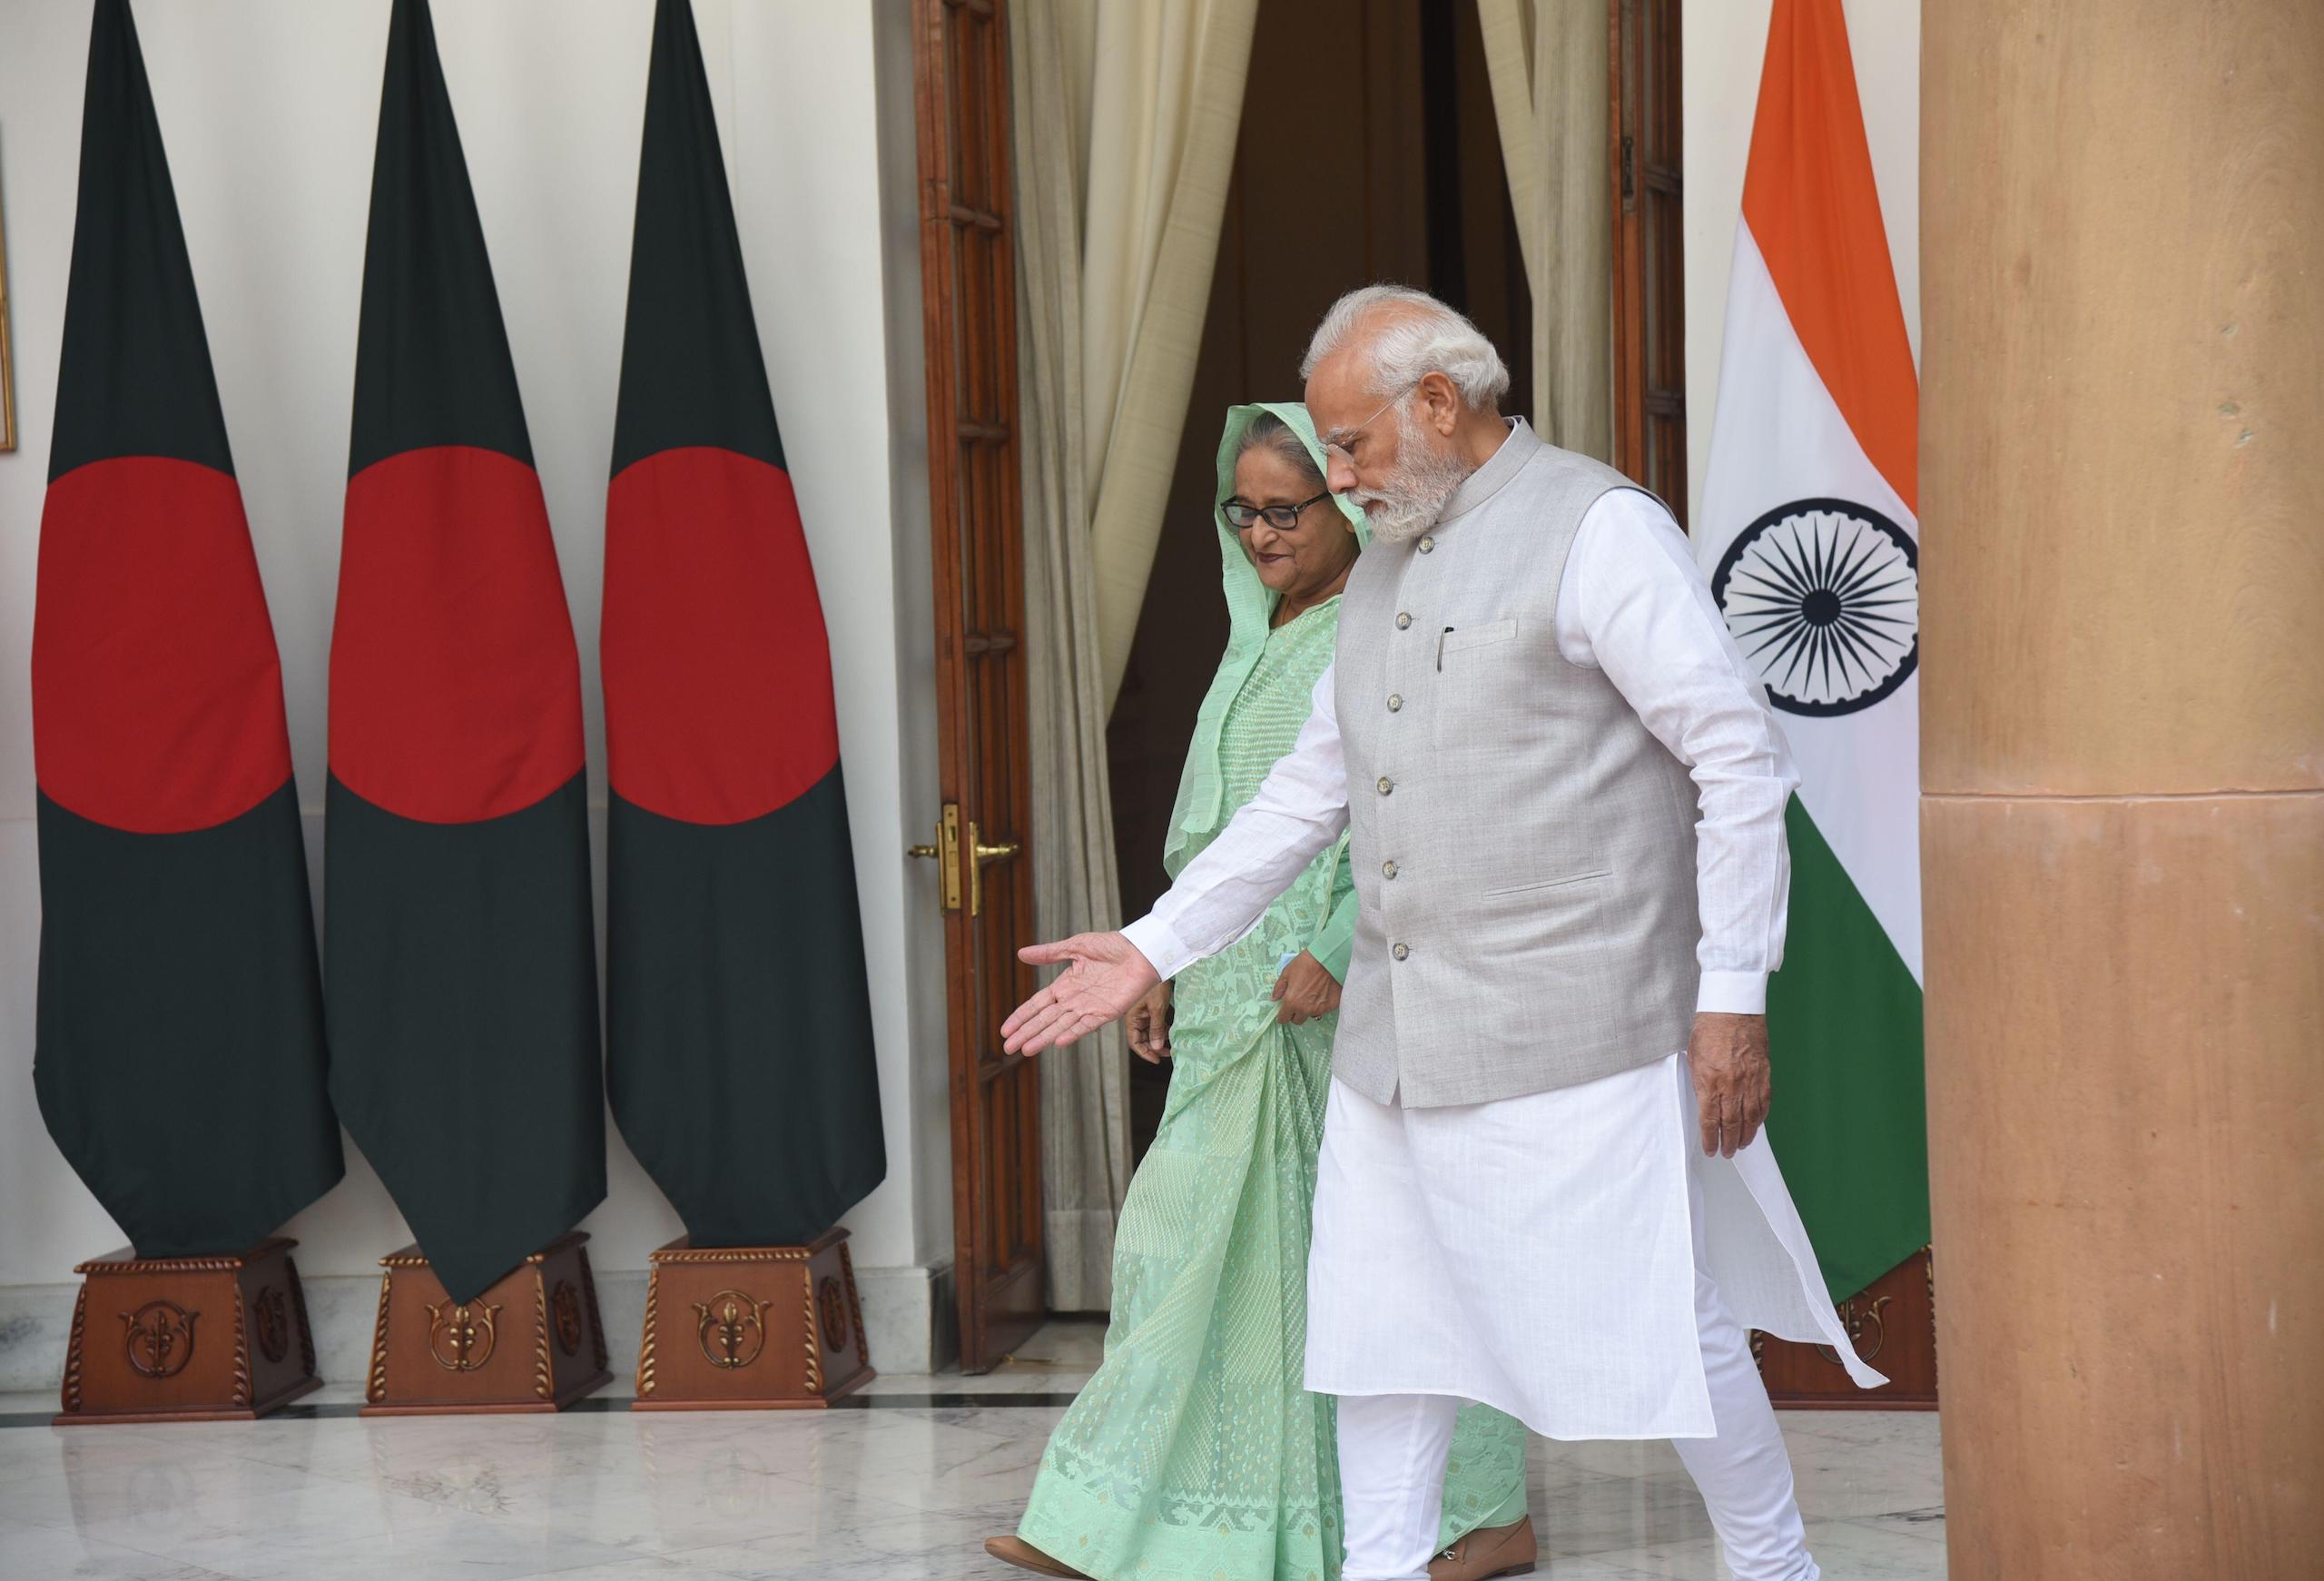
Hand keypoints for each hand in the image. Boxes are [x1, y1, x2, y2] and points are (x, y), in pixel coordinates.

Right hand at [1003, 932, 1161, 1055]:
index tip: (1005, 1030)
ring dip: (1043, 1038)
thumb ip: (1049, 953)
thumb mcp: (1076, 947)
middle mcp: (1074, 999)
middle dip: (1026, 1033)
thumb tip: (1020, 954)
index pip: (1037, 1004)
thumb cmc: (1112, 946)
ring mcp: (1089, 1008)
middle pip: (1045, 1019)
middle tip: (1007, 1048)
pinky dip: (1072, 1033)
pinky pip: (1086, 1025)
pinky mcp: (1106, 1012)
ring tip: (1026, 1050)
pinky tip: (1058, 1042)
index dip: (1021, 1016)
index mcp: (1066, 985)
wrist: (1141, 950)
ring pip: (1060, 1026)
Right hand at [1127, 980, 1174, 1062]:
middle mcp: (1135, 1017)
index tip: (1157, 1060)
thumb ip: (1156, 1029)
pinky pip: (1154, 1023)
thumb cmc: (1155, 984)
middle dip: (1153, 1047)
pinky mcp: (1150, 1008)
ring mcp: (1142, 1013)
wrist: (1159, 965)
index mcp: (1131, 1018)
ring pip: (1149, 1032)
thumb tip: (1156, 1047)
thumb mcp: (1157, 1008)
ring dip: (1159, 1039)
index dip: (1145, 1053)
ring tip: (1171, 1045)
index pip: (1134, 1042)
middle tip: (1168, 1053)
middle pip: (1141, 1038)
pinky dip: (1161, 1029)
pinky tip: (1170, 1032)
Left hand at [1270, 951, 1340, 1024]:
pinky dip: (1321, 1005)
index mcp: (1291, 1001)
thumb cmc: (1306, 963)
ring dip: (1309, 1009)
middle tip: (1298, 1002)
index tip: (1285, 1011)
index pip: (1283, 1019)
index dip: (1283, 1015)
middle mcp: (1305, 1009)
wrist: (1329, 959)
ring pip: (1311, 1016)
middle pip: (1297, 1020)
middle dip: (1295, 1013)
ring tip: (1312, 995)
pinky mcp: (1331, 1006)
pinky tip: (1322, 993)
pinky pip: (1323, 1010)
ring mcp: (1319, 1009)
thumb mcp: (1287, 972)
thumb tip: (1274, 998)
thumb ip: (1279, 987)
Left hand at [1689, 1012, 1771, 1158]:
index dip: (1711, 1139)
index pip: (1710, 1121)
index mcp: (1710, 1083)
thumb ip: (1701, 1085)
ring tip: (1743, 1144)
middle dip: (1730, 1142)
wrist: (1732, 1010)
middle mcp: (1732, 1086)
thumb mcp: (1694, 1059)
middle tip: (1728, 1153)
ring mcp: (1751, 1081)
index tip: (1711, 1149)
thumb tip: (1705, 1106)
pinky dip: (1761, 1116)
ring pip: (1752, 1117)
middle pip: (1732, 1124)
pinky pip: (1764, 1102)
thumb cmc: (1709, 1030)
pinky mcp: (1764, 1074)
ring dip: (1748, 1134)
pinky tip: (1757, 1124)